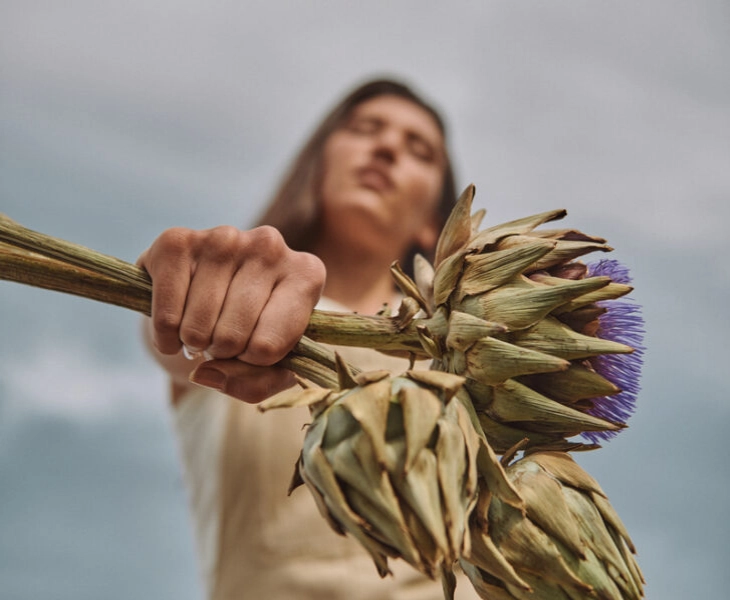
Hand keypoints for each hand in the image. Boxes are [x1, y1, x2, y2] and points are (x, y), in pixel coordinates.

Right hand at [137, 225, 325, 402]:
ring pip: (198, 326)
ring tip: (201, 330)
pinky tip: (173, 328)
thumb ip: (255, 384)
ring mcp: (224, 238)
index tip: (254, 349)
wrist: (205, 300)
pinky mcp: (177, 241)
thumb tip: (206, 374)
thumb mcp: (270, 368)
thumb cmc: (250, 333)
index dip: (253, 363)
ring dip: (193, 344)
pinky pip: (165, 313)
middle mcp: (270, 245)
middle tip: (222, 340)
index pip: (269, 346)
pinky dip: (164, 335)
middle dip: (222, 353)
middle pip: (234, 336)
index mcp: (306, 275)